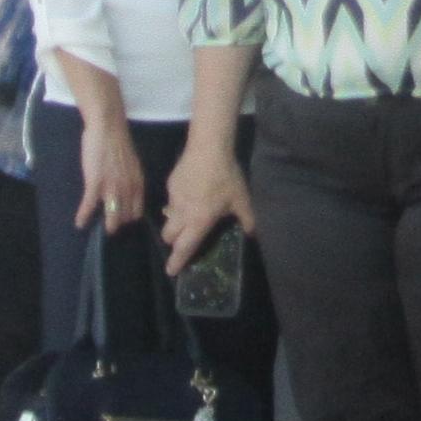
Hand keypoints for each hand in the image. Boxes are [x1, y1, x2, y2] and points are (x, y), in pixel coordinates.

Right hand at [75, 117, 148, 232]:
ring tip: (99, 229)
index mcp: (138, 183)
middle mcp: (128, 189)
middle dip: (118, 223)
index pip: (137, 210)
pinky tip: (79, 223)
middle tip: (110, 225)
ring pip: (112, 216)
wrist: (108, 128)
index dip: (130, 218)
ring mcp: (112, 187)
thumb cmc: (118, 142)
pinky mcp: (95, 184)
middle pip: (125, 217)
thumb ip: (130, 179)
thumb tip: (125, 190)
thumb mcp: (131, 164)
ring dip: (106, 225)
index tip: (123, 219)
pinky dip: (84, 216)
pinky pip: (90, 206)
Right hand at [161, 131, 255, 263]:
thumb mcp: (241, 199)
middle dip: (173, 242)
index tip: (171, 271)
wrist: (207, 148)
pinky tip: (191, 192)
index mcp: (199, 221)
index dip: (178, 260)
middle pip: (168, 236)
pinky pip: (171, 200)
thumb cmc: (226, 176)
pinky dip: (178, 203)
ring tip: (187, 216)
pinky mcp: (170, 185)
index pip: (185, 247)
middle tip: (182, 241)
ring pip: (168, 218)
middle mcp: (182, 213)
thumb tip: (252, 233)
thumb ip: (247, 219)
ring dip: (174, 223)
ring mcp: (173, 198)